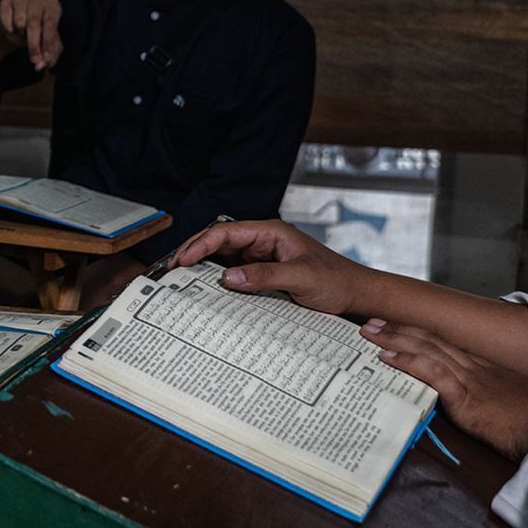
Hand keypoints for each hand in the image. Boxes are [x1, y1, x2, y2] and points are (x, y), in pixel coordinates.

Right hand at [0, 0, 63, 70]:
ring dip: (20, 33)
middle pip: (34, 23)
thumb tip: (45, 64)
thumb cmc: (37, 34)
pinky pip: (5, 17)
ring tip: (22, 34)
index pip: (50, 25)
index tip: (45, 59)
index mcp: (53, 6)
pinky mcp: (5, 0)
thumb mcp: (48, 44)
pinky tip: (12, 29)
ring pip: (19, 21)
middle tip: (34, 60)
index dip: (48, 44)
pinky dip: (8, 28)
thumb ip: (50, 54)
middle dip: (34, 45)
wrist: (17, 28)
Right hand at [174, 218, 375, 314]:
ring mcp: (262, 257)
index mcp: (270, 232)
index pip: (226, 233)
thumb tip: (227, 277)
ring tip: (180, 278)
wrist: (356, 294)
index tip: (182, 261)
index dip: (200, 244)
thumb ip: (265, 275)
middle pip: (218, 241)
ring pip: (223, 256)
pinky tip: (204, 289)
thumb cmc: (336, 281)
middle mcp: (263, 241)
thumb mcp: (302, 277)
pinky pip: (234, 272)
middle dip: (193, 252)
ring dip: (201, 265)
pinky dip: (216, 278)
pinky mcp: (263, 273)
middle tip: (171, 269)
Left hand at [362, 320, 527, 461]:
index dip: (418, 334)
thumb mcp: (506, 404)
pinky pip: (431, 372)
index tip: (396, 326)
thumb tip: (468, 405)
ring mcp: (469, 378)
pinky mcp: (466, 395)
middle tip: (371, 321)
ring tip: (369, 332)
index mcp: (483, 368)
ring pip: (426, 349)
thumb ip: (484, 400)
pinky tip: (386, 357)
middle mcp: (473, 367)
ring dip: (394, 339)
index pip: (444, 343)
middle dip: (399, 329)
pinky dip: (406, 361)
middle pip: (430, 340)